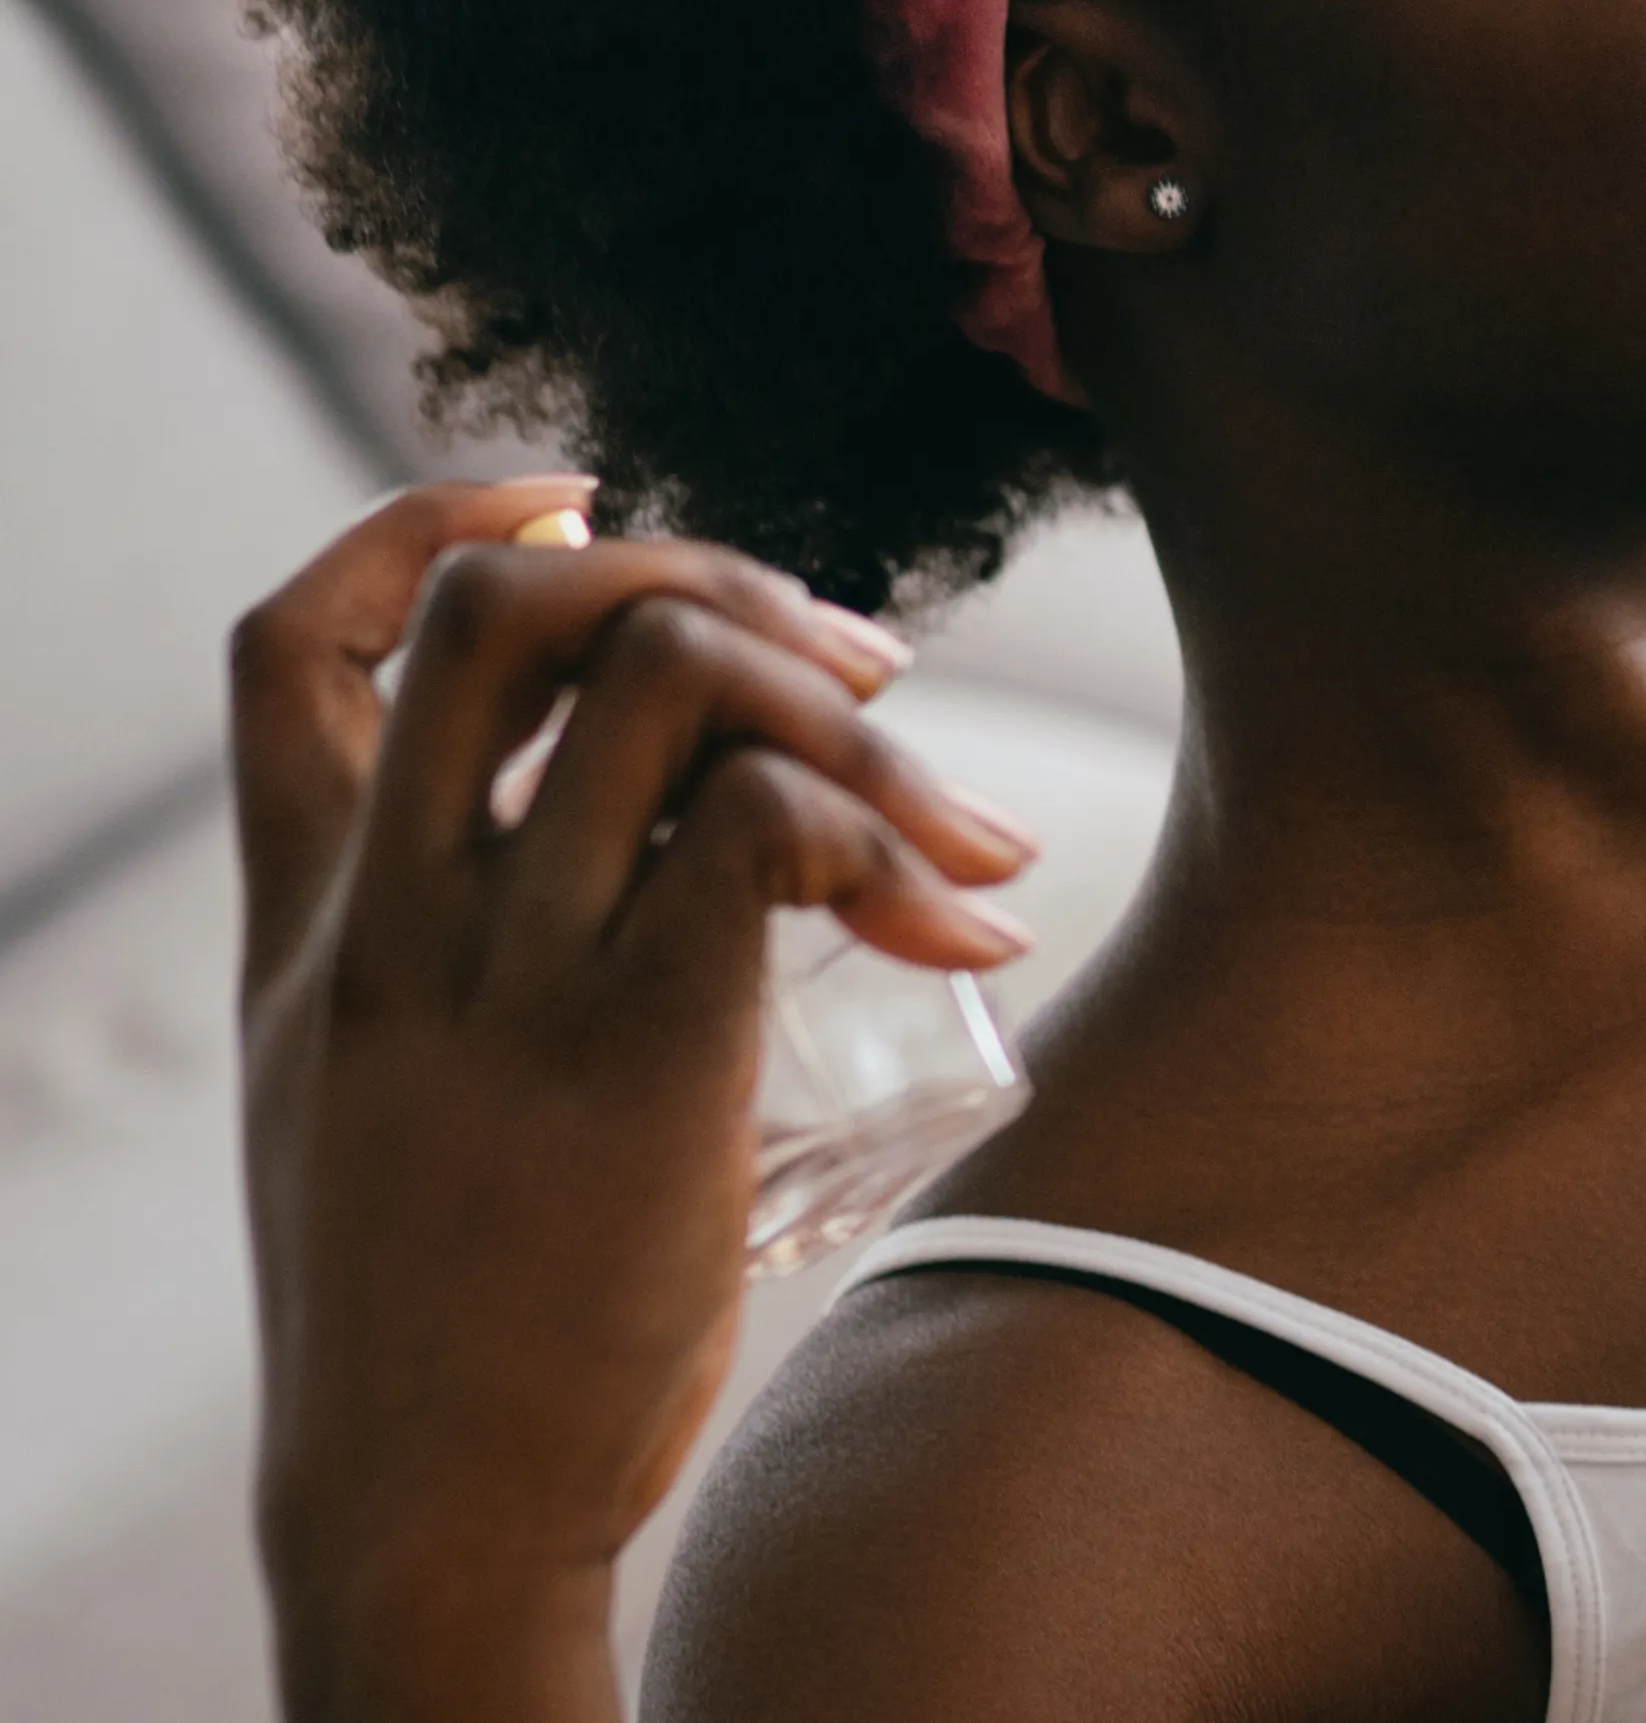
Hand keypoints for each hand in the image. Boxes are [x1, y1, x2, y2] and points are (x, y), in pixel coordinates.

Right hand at [232, 479, 1039, 1720]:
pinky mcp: (638, 1051)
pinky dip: (897, 838)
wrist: (428, 1517)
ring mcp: (508, 978)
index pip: (298, 638)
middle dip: (709, 576)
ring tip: (955, 823)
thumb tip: (641, 862)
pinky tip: (971, 926)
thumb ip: (450, 973)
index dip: (439, 524)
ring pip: (676, 683)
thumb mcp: (374, 1108)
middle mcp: (392, 920)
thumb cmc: (439, 1331)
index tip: (585, 505)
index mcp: (306, 926)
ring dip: (858, 712)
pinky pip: (769, 831)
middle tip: (858, 661)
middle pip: (515, 604)